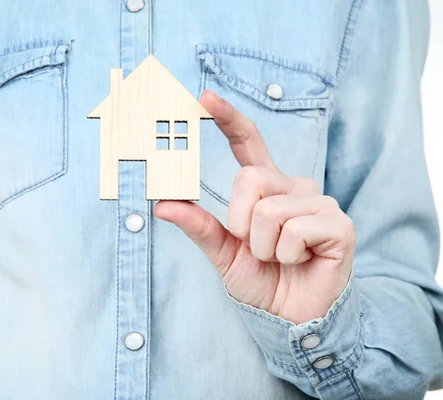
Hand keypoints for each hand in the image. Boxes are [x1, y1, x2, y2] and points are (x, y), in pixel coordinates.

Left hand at [154, 90, 354, 324]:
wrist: (290, 317)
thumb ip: (199, 226)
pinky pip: (294, 230)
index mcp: (267, 188)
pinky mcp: (339, 224)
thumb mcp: (223, 253)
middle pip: (250, 178)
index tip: (204, 97)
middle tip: (254, 246)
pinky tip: (301, 261)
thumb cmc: (262, 281)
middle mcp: (293, 187)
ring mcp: (319, 202)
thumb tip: (162, 204)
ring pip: (270, 210)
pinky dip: (285, 255)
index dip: (228, 119)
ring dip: (262, 246)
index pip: (249, 143)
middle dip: (240, 222)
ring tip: (279, 258)